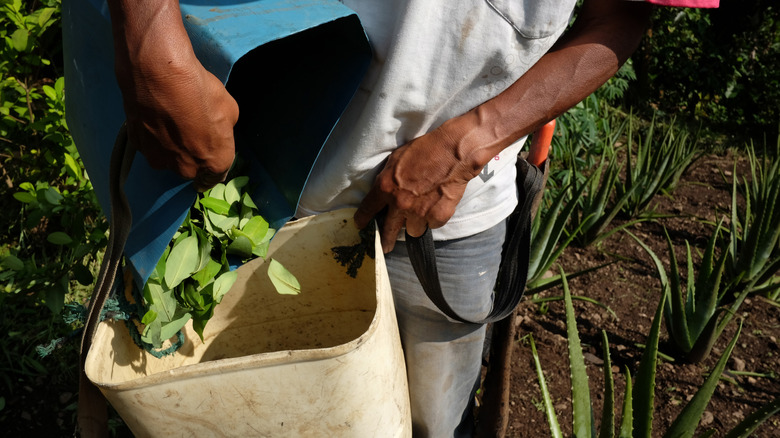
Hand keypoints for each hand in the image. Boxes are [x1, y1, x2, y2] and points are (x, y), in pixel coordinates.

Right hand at [109, 0, 238, 191]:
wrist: (158, 74)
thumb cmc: (199, 90)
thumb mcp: (229, 109)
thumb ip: (223, 130)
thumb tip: (214, 132)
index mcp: (214, 162)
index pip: (215, 177)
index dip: (212, 168)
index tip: (209, 162)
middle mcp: (186, 168)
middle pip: (191, 169)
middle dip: (192, 156)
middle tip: (190, 132)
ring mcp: (159, 159)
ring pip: (168, 160)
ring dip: (170, 148)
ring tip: (170, 123)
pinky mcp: (138, 146)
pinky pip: (150, 147)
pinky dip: (152, 137)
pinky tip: (154, 118)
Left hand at [354, 127, 477, 252]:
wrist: (453, 152)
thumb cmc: (424, 149)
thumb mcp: (396, 159)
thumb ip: (387, 179)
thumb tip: (383, 191)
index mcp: (385, 187)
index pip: (368, 209)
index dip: (363, 220)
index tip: (361, 226)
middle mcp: (400, 204)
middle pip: (388, 231)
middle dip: (385, 241)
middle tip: (384, 247)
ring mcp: (419, 213)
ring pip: (412, 230)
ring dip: (415, 224)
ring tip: (422, 211)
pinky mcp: (438, 217)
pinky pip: (432, 225)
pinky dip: (433, 218)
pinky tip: (437, 204)